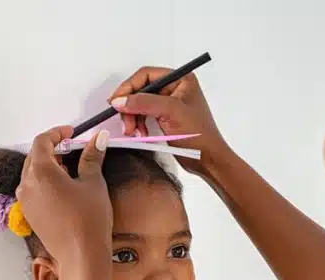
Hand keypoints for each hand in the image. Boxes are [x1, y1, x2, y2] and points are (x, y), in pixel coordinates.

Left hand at [17, 126, 113, 271]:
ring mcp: (25, 202)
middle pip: (34, 157)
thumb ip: (92, 157)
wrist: (81, 256)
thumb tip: (99, 138)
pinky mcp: (29, 215)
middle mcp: (27, 185)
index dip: (57, 133)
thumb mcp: (93, 183)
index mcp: (40, 171)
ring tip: (70, 170)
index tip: (72, 134)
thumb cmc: (89, 218)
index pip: (42, 142)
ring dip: (48, 166)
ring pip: (32, 174)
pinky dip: (45, 183)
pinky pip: (33, 191)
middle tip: (73, 150)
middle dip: (52, 150)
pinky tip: (63, 189)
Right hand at [109, 67, 228, 177]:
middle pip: (140, 90)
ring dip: (132, 117)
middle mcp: (174, 88)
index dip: (129, 87)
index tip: (116, 102)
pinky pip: (144, 115)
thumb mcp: (171, 113)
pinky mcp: (165, 117)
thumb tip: (119, 100)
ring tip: (132, 131)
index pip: (146, 75)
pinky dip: (138, 124)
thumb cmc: (199, 135)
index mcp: (180, 79)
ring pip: (140, 103)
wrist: (208, 159)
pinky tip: (139, 134)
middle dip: (130, 106)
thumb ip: (144, 103)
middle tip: (126, 123)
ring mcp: (169, 103)